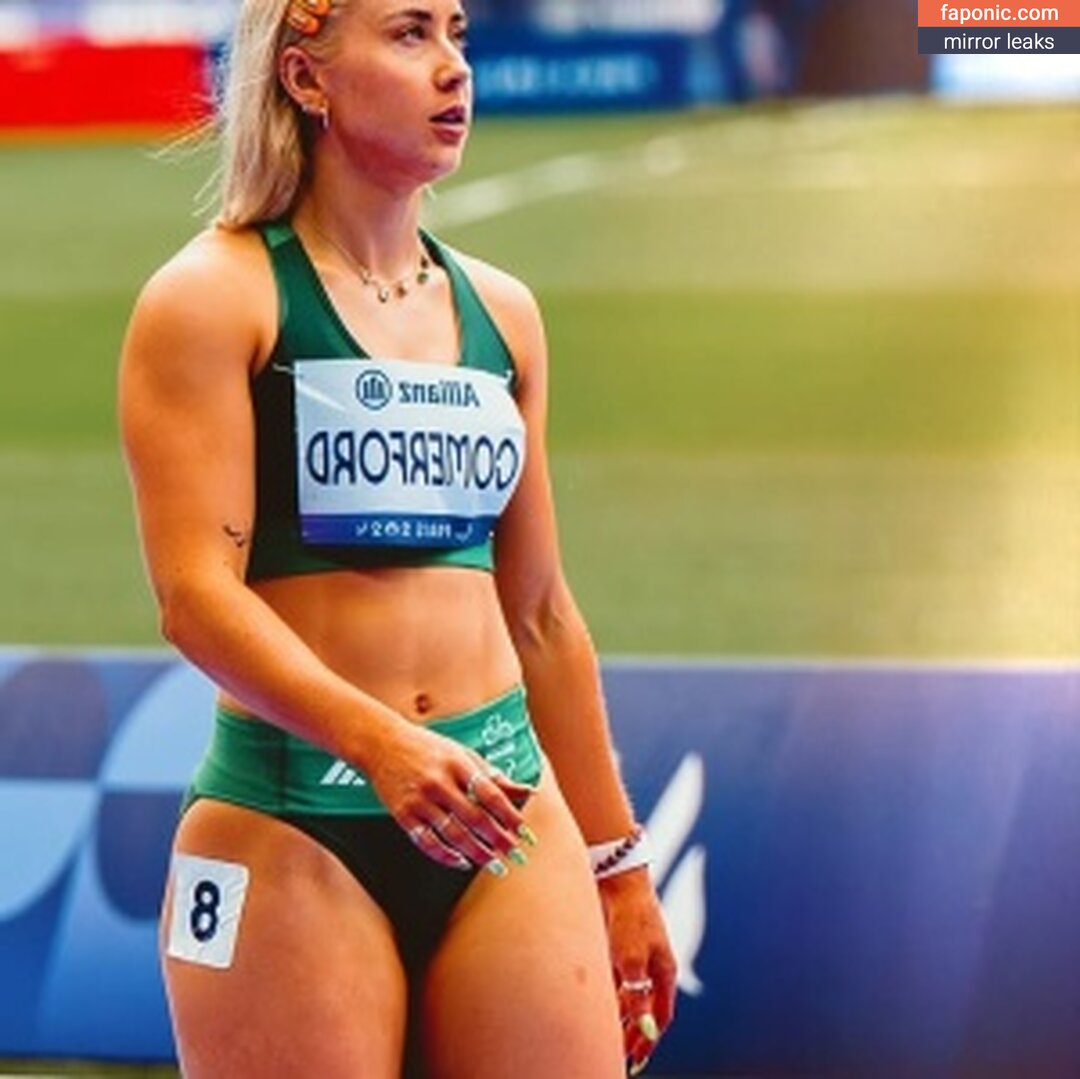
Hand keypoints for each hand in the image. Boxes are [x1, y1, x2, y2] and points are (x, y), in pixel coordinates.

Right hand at [366, 719, 537, 874]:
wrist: (382, 743)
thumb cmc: (427, 748)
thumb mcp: (462, 754)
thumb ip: (493, 775)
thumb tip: (528, 790)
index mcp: (458, 764)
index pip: (490, 793)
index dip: (509, 814)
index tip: (524, 831)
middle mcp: (439, 782)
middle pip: (474, 818)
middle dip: (497, 839)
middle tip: (514, 854)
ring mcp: (419, 799)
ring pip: (453, 834)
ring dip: (477, 852)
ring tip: (494, 864)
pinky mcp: (402, 814)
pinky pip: (427, 842)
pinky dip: (445, 856)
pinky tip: (461, 861)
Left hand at [598, 867, 677, 1074]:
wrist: (617, 880)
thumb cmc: (630, 918)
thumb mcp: (632, 962)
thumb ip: (637, 999)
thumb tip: (645, 1032)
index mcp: (664, 971)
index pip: (661, 1015)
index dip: (650, 1038)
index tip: (637, 1058)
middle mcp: (652, 966)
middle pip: (644, 1008)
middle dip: (633, 1031)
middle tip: (619, 1054)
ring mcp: (634, 956)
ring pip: (628, 995)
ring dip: (619, 1015)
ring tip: (605, 1034)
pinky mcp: (617, 947)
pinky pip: (616, 979)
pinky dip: (609, 995)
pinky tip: (597, 1004)